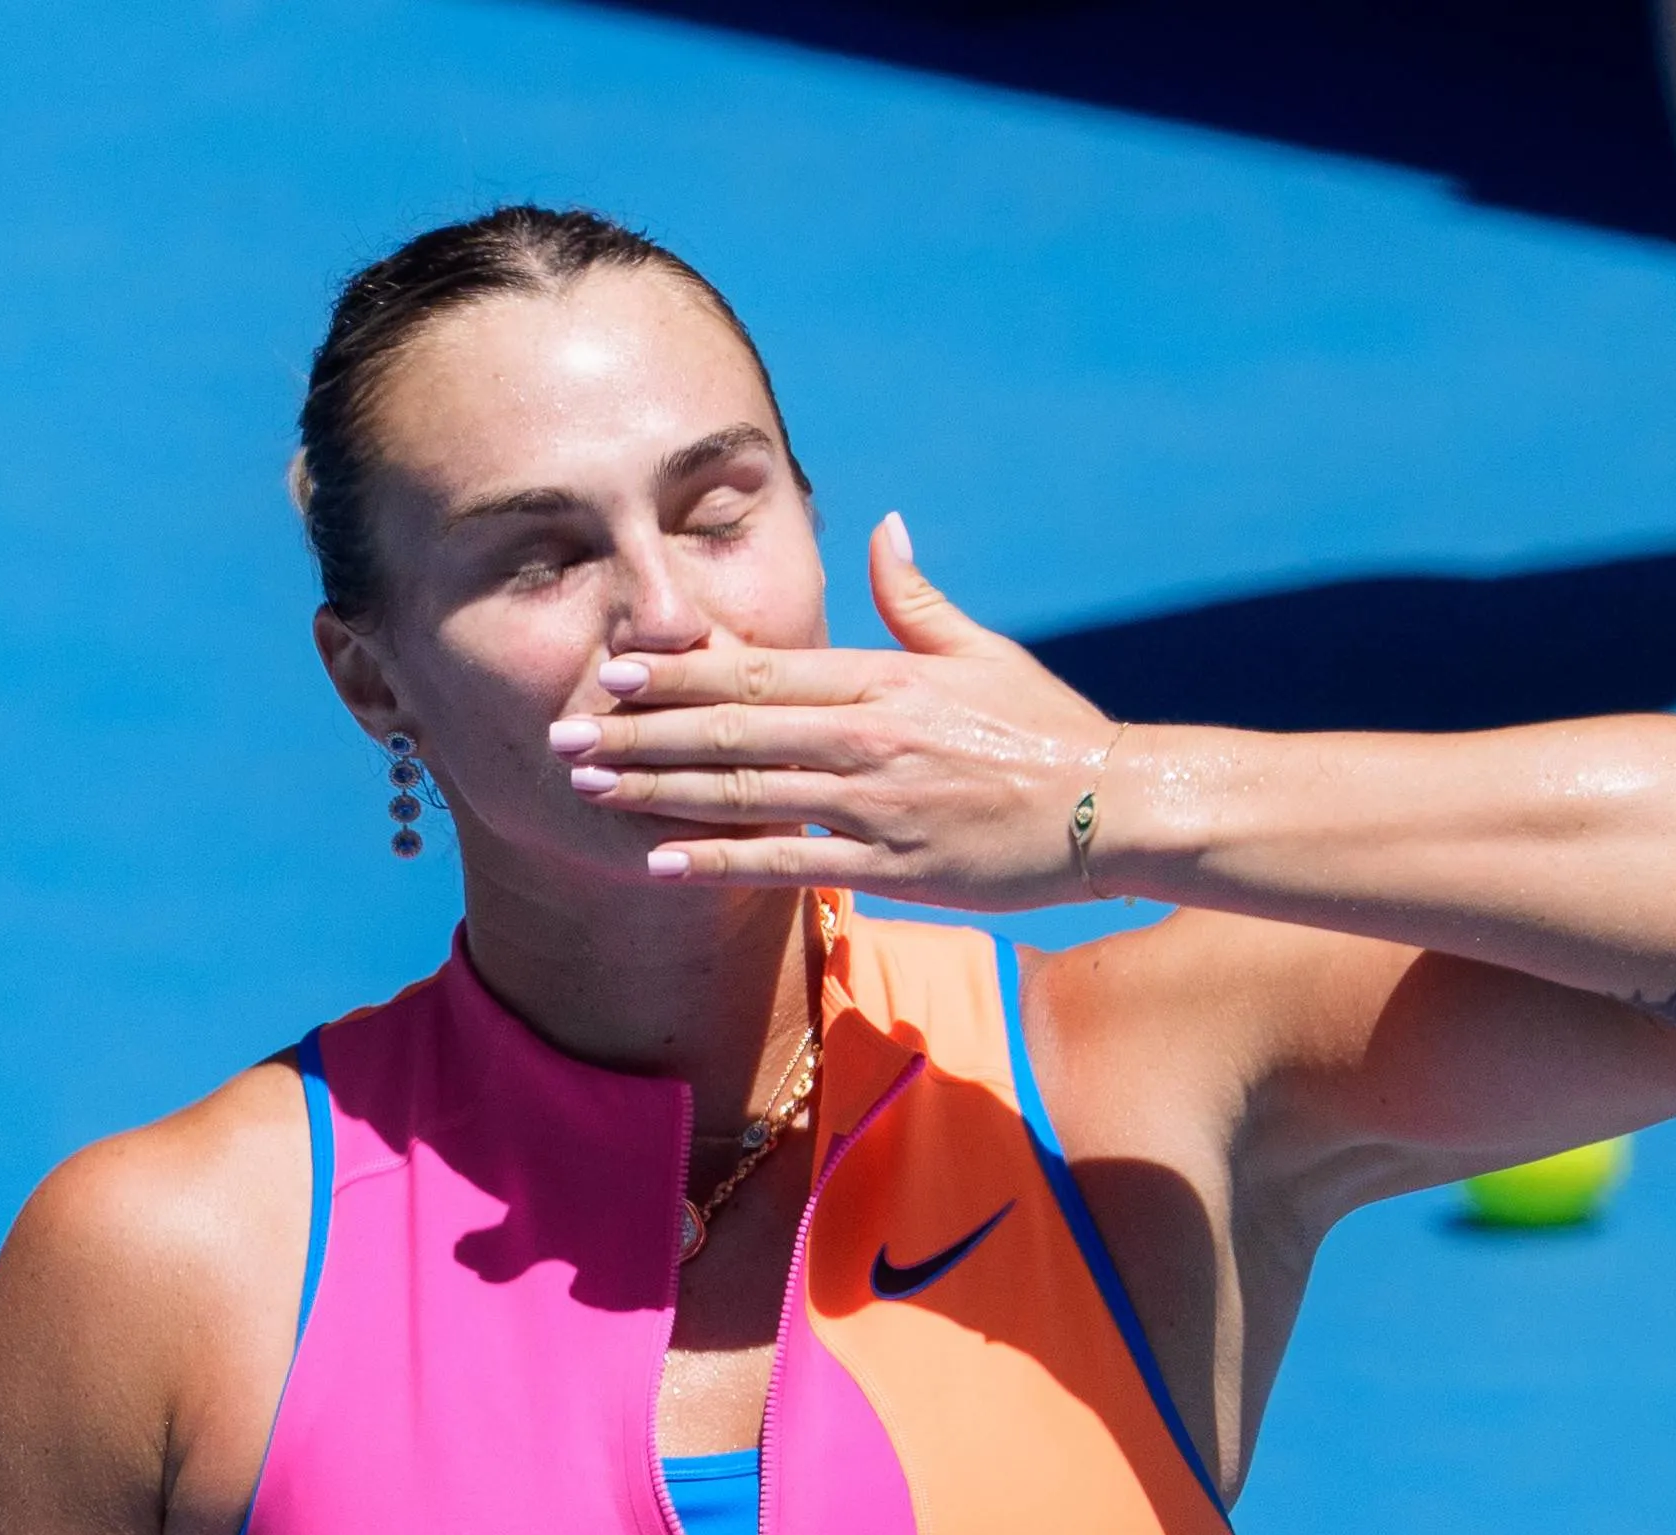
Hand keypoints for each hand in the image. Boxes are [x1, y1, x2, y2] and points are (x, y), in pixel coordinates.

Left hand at [553, 516, 1124, 909]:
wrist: (1112, 808)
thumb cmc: (1046, 727)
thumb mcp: (981, 650)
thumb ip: (913, 597)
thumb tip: (882, 527)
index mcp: (881, 679)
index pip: (755, 669)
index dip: (674, 669)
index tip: (610, 666)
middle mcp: (866, 737)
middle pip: (728, 730)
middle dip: (636, 731)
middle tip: (563, 732)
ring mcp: (875, 804)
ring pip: (742, 794)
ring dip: (655, 791)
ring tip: (587, 785)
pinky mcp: (890, 866)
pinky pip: (787, 863)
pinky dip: (721, 863)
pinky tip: (661, 861)